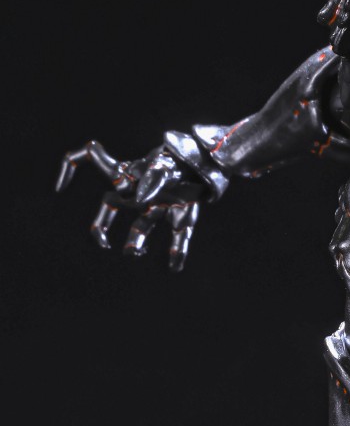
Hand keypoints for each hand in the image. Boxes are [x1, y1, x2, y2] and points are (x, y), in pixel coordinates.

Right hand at [56, 136, 217, 269]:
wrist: (213, 162)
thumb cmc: (184, 159)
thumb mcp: (167, 165)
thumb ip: (151, 179)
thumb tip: (137, 198)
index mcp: (128, 172)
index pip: (88, 159)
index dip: (69, 168)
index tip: (61, 188)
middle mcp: (139, 189)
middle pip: (110, 207)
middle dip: (100, 227)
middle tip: (103, 245)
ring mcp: (159, 202)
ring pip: (141, 227)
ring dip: (136, 243)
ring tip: (135, 253)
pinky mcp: (181, 213)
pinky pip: (176, 236)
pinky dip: (177, 252)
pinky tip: (174, 266)